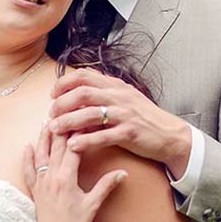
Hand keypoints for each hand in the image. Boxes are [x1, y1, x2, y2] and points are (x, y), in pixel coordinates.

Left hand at [23, 124, 126, 221]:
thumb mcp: (94, 205)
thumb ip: (107, 186)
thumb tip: (122, 172)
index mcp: (66, 179)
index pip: (72, 149)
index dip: (78, 132)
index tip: (82, 117)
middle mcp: (51, 178)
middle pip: (55, 148)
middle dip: (60, 128)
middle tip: (64, 110)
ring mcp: (41, 185)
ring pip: (40, 155)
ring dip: (43, 138)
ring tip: (46, 121)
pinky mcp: (36, 192)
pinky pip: (29, 171)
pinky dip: (27, 157)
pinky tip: (27, 146)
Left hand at [47, 68, 192, 176]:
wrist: (169, 134)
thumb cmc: (144, 118)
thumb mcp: (125, 98)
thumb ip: (104, 93)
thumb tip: (78, 92)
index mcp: (116, 86)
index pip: (84, 76)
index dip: (64, 84)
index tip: (53, 96)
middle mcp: (119, 97)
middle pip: (83, 93)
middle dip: (61, 103)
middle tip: (51, 114)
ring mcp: (125, 114)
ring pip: (89, 114)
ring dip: (68, 122)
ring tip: (54, 129)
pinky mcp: (129, 132)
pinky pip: (103, 135)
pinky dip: (86, 140)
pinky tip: (73, 146)